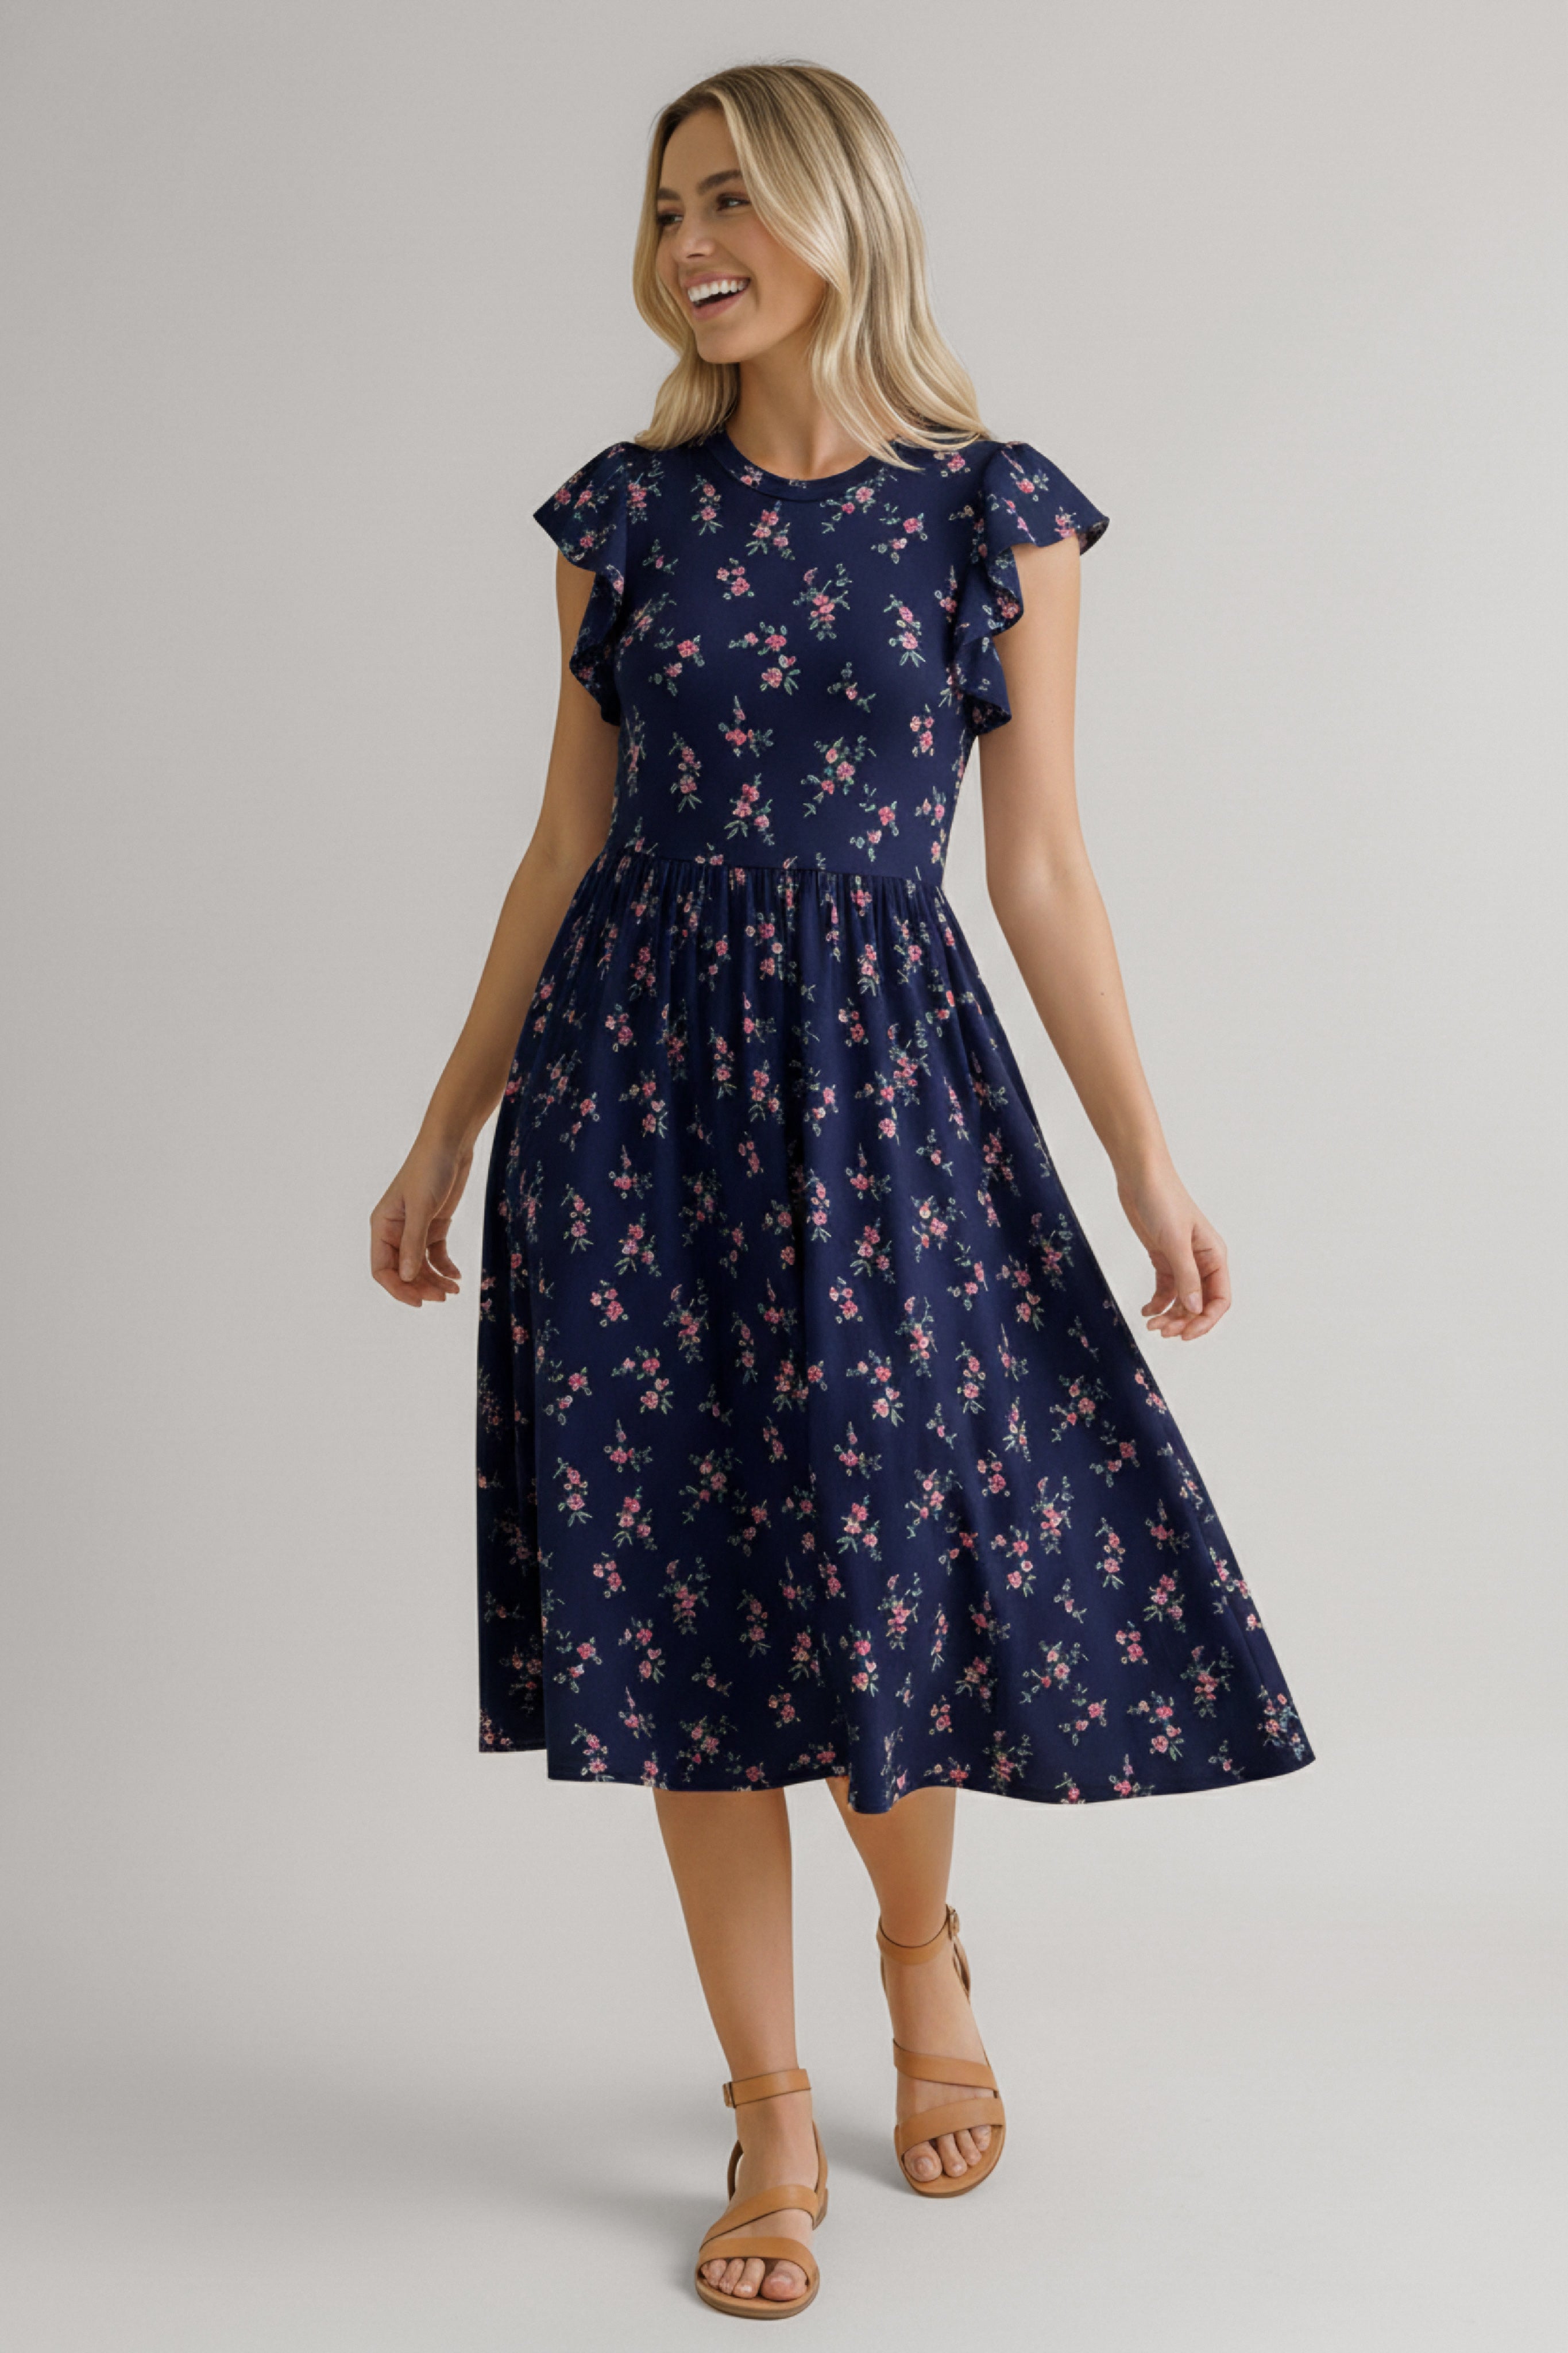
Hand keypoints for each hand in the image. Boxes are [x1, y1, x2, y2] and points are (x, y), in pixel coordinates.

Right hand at [370, 1133, 472, 1306]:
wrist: (451, 1144)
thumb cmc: (429, 1169)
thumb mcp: (421, 1207)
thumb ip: (413, 1243)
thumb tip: (407, 1277)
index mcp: (382, 1226)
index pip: (382, 1269)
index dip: (397, 1289)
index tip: (419, 1301)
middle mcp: (395, 1231)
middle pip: (403, 1272)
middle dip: (421, 1287)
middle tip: (444, 1297)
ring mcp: (415, 1229)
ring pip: (420, 1266)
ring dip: (435, 1280)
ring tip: (454, 1290)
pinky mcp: (434, 1225)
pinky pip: (435, 1255)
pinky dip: (445, 1267)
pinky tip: (457, 1275)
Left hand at [1116, 1164, 1230, 1341]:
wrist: (1140, 1177)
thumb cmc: (1163, 1200)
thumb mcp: (1175, 1241)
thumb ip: (1186, 1277)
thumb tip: (1195, 1309)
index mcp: (1214, 1256)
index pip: (1219, 1299)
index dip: (1206, 1321)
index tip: (1186, 1334)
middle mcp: (1202, 1261)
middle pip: (1200, 1303)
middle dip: (1184, 1321)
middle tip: (1162, 1331)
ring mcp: (1182, 1260)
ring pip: (1182, 1299)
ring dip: (1170, 1315)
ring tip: (1152, 1324)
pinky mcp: (1163, 1257)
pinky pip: (1166, 1288)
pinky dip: (1158, 1302)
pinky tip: (1146, 1309)